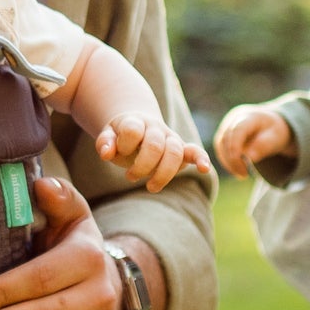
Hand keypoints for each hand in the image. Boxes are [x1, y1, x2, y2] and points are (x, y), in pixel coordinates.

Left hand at [96, 113, 212, 192]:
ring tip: (150, 187)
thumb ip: (104, 142)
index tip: (115, 154)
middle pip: (155, 144)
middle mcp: (156, 128)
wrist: (138, 126)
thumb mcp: (108, 137)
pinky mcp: (181, 150)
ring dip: (163, 173)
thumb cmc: (120, 138)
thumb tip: (106, 153)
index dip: (124, 145)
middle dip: (142, 165)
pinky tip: (204, 168)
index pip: (133, 130)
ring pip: (175, 151)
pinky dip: (201, 158)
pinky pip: (195, 151)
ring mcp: (170, 138)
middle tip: (130, 177)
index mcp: (136, 122)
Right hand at [213, 104, 295, 178]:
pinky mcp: (223, 134)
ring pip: (220, 145)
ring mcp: (227, 125)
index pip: (238, 130)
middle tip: (244, 174)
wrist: (270, 125)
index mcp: (249, 116)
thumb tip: (249, 158)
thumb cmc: (274, 131)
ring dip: (228, 162)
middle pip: (226, 138)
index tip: (241, 165)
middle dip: (233, 159)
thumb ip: (263, 145)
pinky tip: (236, 170)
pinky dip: (227, 161)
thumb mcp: (276, 138)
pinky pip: (220, 149)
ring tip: (242, 175)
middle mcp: (234, 118)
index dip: (236, 147)